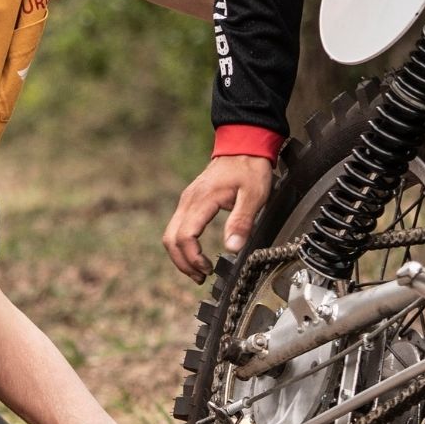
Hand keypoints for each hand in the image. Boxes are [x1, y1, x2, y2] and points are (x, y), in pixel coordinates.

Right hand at [162, 153, 272, 282]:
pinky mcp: (190, 203)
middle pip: (170, 239)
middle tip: (201, 277)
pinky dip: (183, 246)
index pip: (184, 236)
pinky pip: (177, 228)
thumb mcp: (254, 196)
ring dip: (181, 256)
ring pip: (170, 235)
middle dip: (183, 263)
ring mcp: (187, 201)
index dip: (193, 258)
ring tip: (199, 271)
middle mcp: (188, 201)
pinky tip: (198, 254)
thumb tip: (232, 248)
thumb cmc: (250, 169)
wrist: (244, 146)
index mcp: (201, 200)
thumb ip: (242, 221)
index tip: (209, 269)